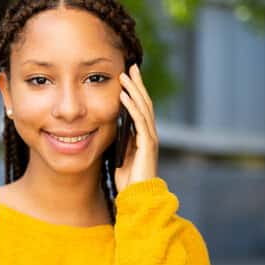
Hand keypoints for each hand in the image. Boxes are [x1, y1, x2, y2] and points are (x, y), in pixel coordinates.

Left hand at [115, 64, 158, 191]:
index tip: (127, 77)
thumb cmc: (129, 181)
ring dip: (134, 90)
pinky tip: (124, 96)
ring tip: (125, 75)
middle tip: (130, 67)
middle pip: (145, 103)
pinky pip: (139, 121)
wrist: (137, 198)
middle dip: (137, 84)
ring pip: (143, 108)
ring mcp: (150, 138)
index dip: (135, 92)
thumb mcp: (121, 157)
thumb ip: (122, 143)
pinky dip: (131, 106)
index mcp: (144, 136)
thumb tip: (114, 130)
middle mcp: (150, 134)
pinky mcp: (147, 144)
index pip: (141, 108)